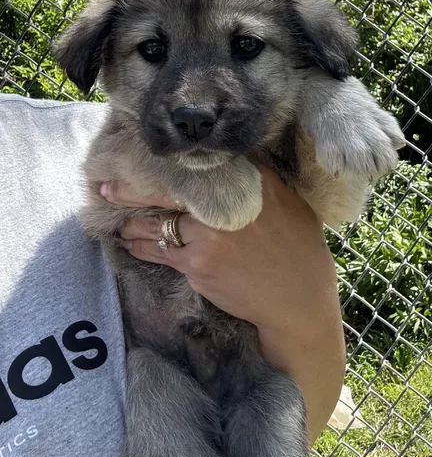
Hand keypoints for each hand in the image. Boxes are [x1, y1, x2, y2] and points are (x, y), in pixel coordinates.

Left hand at [101, 166, 345, 441]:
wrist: (298, 299)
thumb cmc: (298, 248)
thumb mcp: (288, 202)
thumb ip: (259, 180)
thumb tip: (230, 163)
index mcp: (252, 180)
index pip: (201, 164)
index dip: (168, 161)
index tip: (145, 157)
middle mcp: (225, 203)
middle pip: (167, 188)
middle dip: (132, 187)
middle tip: (107, 186)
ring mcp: (208, 234)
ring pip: (156, 222)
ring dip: (131, 220)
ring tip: (115, 218)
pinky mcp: (197, 265)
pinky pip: (158, 251)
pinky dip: (140, 245)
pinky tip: (129, 241)